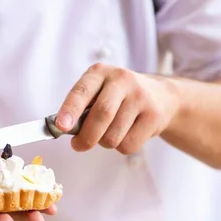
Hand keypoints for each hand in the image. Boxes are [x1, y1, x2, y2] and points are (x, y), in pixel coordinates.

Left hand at [55, 63, 179, 154]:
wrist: (160, 96)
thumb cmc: (117, 98)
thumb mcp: (98, 92)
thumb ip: (81, 108)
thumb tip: (64, 130)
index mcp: (100, 72)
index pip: (82, 91)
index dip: (70, 110)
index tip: (60, 127)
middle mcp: (122, 79)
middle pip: (101, 115)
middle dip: (86, 137)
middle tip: (78, 145)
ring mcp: (141, 96)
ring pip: (113, 136)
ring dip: (105, 143)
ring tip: (109, 133)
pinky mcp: (154, 115)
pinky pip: (129, 145)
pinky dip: (122, 147)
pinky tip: (126, 134)